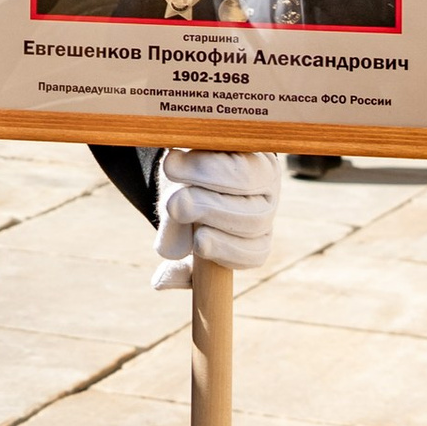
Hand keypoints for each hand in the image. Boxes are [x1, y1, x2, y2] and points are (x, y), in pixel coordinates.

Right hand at [151, 149, 281, 291]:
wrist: (184, 157)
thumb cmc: (182, 201)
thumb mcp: (177, 235)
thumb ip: (177, 261)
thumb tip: (161, 283)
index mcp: (252, 238)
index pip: (253, 253)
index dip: (229, 251)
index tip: (199, 243)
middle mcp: (265, 206)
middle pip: (254, 218)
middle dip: (212, 211)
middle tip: (175, 205)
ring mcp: (265, 173)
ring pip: (245, 179)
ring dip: (205, 176)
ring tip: (170, 170)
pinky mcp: (254, 142)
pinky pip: (236, 147)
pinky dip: (205, 152)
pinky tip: (180, 153)